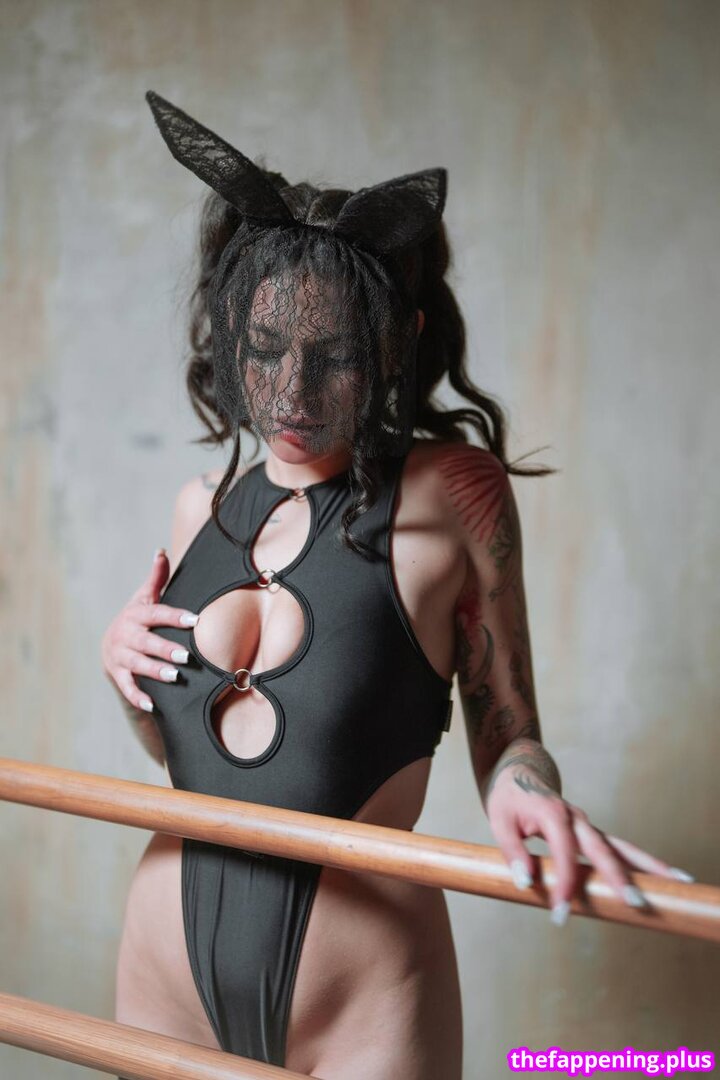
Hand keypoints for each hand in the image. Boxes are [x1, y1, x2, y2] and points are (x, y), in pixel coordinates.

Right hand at [100, 549, 198, 712]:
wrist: (110, 646)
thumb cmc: (136, 620)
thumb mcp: (143, 598)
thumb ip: (156, 578)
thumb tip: (161, 551)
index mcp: (135, 615)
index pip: (157, 615)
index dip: (175, 617)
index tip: (195, 620)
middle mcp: (125, 635)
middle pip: (145, 643)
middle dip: (164, 649)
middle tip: (185, 656)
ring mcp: (119, 656)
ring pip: (137, 665)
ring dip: (155, 671)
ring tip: (174, 677)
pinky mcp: (116, 674)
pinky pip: (126, 686)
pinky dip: (137, 696)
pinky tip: (152, 705)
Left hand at [486, 762, 694, 925]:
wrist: (521, 774)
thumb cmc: (510, 798)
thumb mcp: (500, 819)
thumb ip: (512, 851)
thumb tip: (526, 883)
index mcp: (554, 814)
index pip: (564, 852)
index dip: (565, 883)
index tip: (561, 912)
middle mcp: (577, 819)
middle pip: (603, 848)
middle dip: (619, 876)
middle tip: (636, 902)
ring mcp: (587, 826)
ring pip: (621, 847)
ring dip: (648, 865)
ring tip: (678, 881)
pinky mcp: (591, 834)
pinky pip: (618, 849)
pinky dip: (640, 863)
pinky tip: (662, 878)